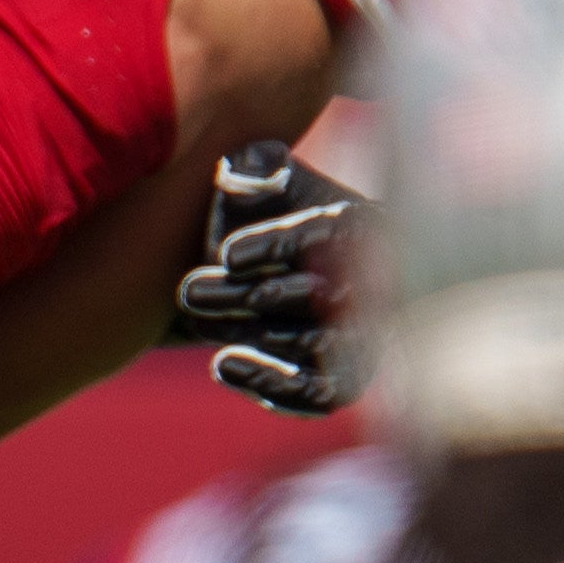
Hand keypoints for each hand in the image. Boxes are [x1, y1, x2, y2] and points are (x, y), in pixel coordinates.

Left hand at [175, 141, 365, 416]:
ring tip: (198, 320)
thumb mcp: (265, 181)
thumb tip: (242, 171)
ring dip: (251, 335)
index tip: (227, 255)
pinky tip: (222, 365)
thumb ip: (255, 169)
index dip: (278, 246)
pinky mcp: (343, 378)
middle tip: (190, 290)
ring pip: (315, 344)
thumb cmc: (272, 212)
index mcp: (361, 224)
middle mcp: (373, 280)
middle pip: (317, 296)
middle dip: (246, 296)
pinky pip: (320, 393)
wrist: (277, 265)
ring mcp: (361, 335)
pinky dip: (274, 386)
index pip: (331, 235)